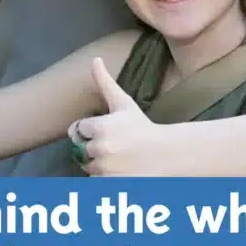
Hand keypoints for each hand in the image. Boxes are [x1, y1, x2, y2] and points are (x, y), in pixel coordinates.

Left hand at [68, 58, 161, 175]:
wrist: (167, 154)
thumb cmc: (142, 127)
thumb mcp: (123, 103)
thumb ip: (105, 82)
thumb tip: (94, 59)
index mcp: (100, 127)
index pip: (78, 130)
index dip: (91, 131)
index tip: (108, 132)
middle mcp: (101, 148)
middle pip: (81, 151)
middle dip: (95, 149)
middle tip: (116, 147)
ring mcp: (106, 169)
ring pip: (88, 168)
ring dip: (100, 165)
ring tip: (119, 159)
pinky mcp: (111, 185)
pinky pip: (96, 184)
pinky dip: (105, 180)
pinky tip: (121, 171)